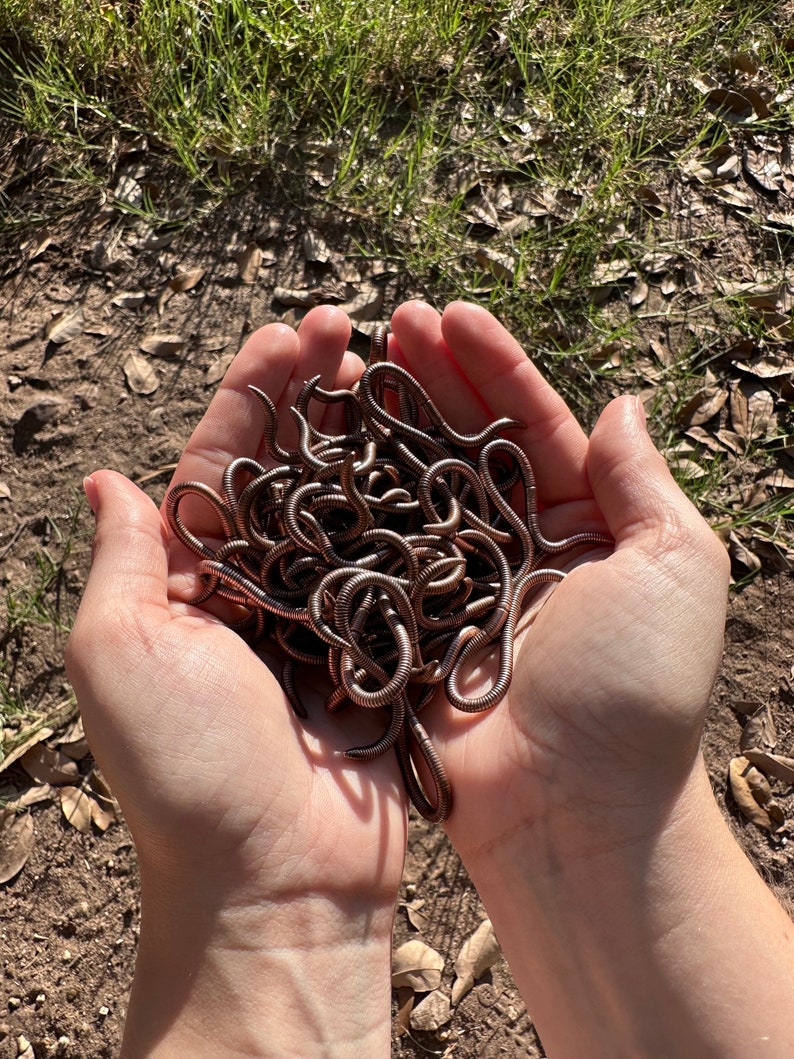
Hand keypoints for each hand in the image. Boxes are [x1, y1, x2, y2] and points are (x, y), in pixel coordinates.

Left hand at [65, 306, 404, 1058]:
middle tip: (351, 328)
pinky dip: (415, 506)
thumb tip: (106, 482)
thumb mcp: (120, 651)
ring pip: (352, 502)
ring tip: (393, 371)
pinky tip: (437, 453)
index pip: (222, 463)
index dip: (252, 393)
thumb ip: (122, 560)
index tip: (289, 334)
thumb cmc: (187, 766)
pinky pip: (401, 560)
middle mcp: (259, 590)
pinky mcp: (385, 644)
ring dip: (369, 434)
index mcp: (191, 582)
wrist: (278, 875)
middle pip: (293, 467)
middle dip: (316, 395)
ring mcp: (329, 614)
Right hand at [387, 301, 793, 1057]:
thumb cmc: (636, 688)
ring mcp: (455, 585)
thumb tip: (623, 401)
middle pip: (467, 443)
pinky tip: (325, 445)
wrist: (572, 811)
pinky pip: (376, 547)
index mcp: (585, 528)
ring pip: (415, 484)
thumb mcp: (676, 568)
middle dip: (432, 378)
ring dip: (386, 422)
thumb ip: (646, 483)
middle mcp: (517, 548)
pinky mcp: (406, 624)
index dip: (496, 367)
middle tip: (390, 320)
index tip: (452, 313)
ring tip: (351, 360)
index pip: (534, 427)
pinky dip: (351, 495)